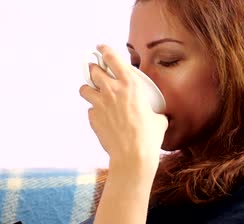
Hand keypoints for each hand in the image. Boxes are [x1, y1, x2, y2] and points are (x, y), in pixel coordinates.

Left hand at [79, 45, 167, 168]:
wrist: (132, 155)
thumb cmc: (148, 137)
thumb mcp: (158, 119)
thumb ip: (155, 112)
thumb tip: (159, 116)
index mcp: (130, 85)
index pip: (112, 58)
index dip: (104, 50)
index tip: (100, 48)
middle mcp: (112, 90)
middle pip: (94, 70)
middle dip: (93, 69)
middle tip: (95, 71)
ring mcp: (99, 104)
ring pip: (84, 88)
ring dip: (88, 89)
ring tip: (92, 93)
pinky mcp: (92, 118)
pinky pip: (90, 110)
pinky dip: (94, 111)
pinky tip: (102, 118)